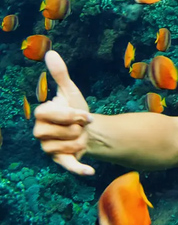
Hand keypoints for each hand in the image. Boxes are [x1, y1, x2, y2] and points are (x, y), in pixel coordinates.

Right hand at [32, 51, 94, 175]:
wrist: (89, 129)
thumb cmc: (76, 109)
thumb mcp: (70, 91)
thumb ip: (60, 74)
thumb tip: (50, 53)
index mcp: (41, 115)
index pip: (53, 115)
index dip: (71, 115)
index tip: (83, 114)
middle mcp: (40, 133)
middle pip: (63, 132)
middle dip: (78, 127)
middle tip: (81, 126)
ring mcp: (49, 149)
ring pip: (69, 145)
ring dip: (82, 139)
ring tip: (81, 135)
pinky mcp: (61, 161)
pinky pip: (68, 166)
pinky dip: (79, 169)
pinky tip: (90, 172)